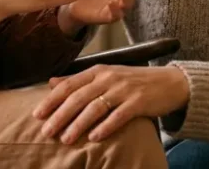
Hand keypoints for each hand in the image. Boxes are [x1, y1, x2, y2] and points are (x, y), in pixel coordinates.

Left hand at [34, 65, 189, 143]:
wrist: (170, 82)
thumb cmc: (134, 81)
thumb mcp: (106, 75)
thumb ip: (80, 79)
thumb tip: (51, 82)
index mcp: (99, 69)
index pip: (69, 84)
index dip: (52, 100)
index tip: (37, 114)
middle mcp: (109, 77)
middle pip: (79, 97)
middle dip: (60, 116)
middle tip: (46, 132)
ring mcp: (124, 89)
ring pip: (95, 107)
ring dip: (78, 124)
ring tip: (66, 139)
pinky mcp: (138, 102)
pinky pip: (118, 116)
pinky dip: (105, 127)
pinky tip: (94, 138)